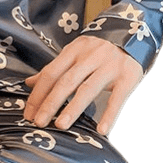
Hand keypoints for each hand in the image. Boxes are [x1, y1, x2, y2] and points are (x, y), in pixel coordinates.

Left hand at [23, 35, 143, 135]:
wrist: (133, 32)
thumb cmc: (98, 49)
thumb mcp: (75, 52)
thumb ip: (55, 69)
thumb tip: (29, 83)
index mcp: (73, 51)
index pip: (51, 73)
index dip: (38, 94)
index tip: (29, 113)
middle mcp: (89, 57)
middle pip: (66, 81)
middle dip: (50, 103)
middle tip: (38, 122)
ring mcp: (109, 67)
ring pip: (87, 89)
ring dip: (73, 108)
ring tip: (60, 125)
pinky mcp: (128, 77)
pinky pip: (118, 99)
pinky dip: (110, 115)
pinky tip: (101, 130)